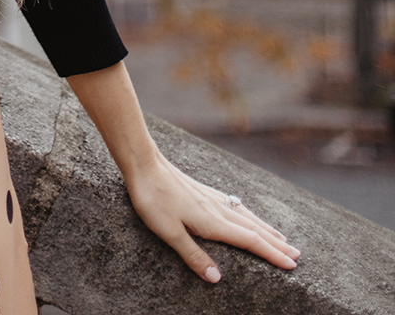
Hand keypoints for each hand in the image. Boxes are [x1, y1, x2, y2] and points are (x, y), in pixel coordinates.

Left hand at [65, 62, 298, 285]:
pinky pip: (235, 206)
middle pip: (254, 229)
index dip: (271, 254)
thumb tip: (217, 279)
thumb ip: (193, 255)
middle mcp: (218, 209)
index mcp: (213, 222)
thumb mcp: (169, 233)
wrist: (143, 163)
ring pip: (246, 216)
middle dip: (276, 244)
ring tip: (282, 237)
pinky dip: (250, 215)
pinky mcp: (203, 191)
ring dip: (266, 229)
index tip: (292, 265)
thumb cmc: (153, 199)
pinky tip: (248, 215)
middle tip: (297, 255)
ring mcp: (212, 198)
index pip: (250, 241)